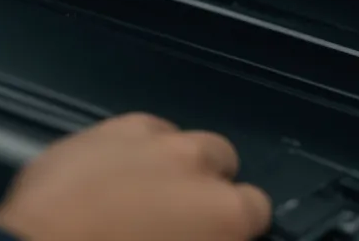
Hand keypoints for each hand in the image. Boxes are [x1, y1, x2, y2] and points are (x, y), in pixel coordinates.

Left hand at [0, 113, 273, 240]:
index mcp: (223, 210)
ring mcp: (146, 138)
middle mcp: (193, 164)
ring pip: (177, 137)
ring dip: (168, 161)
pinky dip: (128, 151)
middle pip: (221, 159)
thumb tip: (201, 232)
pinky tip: (110, 176)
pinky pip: (131, 131)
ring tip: (142, 194)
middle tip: (177, 216)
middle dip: (207, 183)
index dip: (237, 224)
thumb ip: (206, 236)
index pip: (257, 207)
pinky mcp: (101, 128)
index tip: (217, 234)